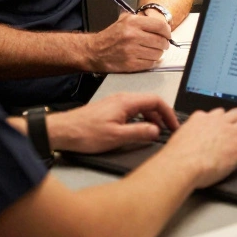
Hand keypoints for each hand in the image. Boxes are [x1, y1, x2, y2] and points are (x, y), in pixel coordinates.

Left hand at [47, 92, 179, 153]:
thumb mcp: (116, 137)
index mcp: (126, 102)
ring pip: (141, 106)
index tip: (174, 125)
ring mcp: (115, 103)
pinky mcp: (110, 109)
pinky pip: (132, 110)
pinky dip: (141, 119)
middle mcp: (122, 99)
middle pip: (150, 102)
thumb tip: (157, 131)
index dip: (169, 113)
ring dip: (152, 118)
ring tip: (156, 132)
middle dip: (162, 116)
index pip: (156, 100)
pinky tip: (139, 130)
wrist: (62, 131)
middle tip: (168, 130)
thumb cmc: (84, 133)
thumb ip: (139, 133)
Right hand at [86, 12, 171, 72]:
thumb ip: (142, 20)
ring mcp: (132, 51)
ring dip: (158, 53)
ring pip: (157, 54)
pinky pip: (150, 64)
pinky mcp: (130, 64)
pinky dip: (151, 62)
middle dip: (164, 44)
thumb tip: (161, 24)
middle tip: (162, 44)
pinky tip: (146, 58)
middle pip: (161, 41)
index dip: (167, 31)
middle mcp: (133, 36)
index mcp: (132, 23)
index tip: (167, 35)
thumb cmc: (111, 36)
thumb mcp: (124, 20)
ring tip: (152, 51)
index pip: (160, 26)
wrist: (94, 51)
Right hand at [161, 107, 236, 188]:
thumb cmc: (175, 158)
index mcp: (201, 119)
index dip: (223, 119)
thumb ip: (187, 133)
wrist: (180, 165)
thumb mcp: (179, 138)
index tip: (225, 125)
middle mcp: (218, 122)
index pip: (217, 113)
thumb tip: (186, 139)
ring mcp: (230, 133)